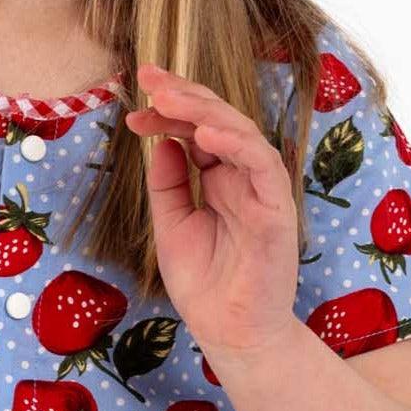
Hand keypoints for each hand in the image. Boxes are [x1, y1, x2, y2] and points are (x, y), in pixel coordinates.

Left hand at [125, 63, 299, 359]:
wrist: (229, 333)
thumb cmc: (206, 283)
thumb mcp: (172, 224)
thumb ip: (168, 184)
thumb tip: (160, 142)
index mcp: (220, 178)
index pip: (196, 130)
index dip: (167, 112)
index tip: (134, 106)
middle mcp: (243, 177)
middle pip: (217, 120)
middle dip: (184, 94)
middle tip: (150, 78)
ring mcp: (262, 190)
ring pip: (241, 133)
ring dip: (205, 111)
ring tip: (169, 97)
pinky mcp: (277, 209)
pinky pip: (262, 166)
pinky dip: (236, 145)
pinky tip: (205, 134)